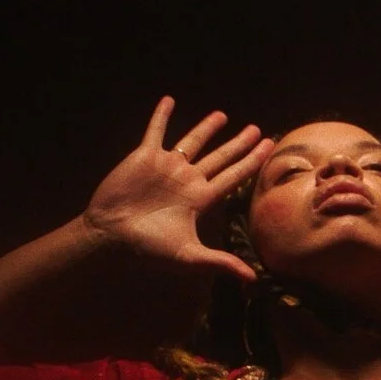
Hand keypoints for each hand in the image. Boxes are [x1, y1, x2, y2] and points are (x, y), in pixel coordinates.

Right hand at [81, 96, 271, 281]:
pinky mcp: (145, 156)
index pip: (234, 176)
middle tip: (256, 130)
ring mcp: (167, 167)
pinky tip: (168, 100)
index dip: (252, 161)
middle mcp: (188, 180)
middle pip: (220, 158)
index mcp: (200, 199)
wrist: (110, 233)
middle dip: (239, 144)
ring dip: (207, 128)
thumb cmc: (147, 246)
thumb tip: (254, 279)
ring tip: (222, 116)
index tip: (269, 146)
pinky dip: (161, 116)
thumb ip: (221, 262)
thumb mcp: (188, 256)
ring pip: (192, 142)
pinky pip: (156, 131)